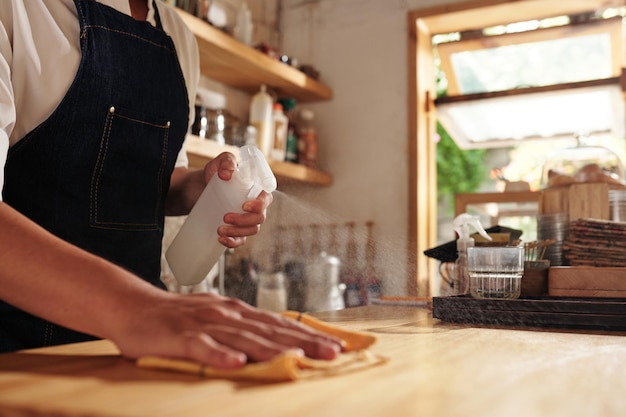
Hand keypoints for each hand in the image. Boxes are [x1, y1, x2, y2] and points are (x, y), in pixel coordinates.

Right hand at [114, 291, 343, 368]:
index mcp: (237, 312)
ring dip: (275, 350)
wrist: (134, 306)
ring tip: (302, 360)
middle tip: (333, 354)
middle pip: (270, 330)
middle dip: (304, 343)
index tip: (335, 345)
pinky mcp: (181, 336)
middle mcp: (226, 314)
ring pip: (245, 338)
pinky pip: (202, 348)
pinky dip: (219, 355)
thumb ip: (242, 329)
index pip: (278, 324)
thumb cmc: (178, 317)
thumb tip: (274, 341)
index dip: (307, 334)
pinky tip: (236, 364)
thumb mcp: (216, 319)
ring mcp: (205, 324)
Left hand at [204, 152, 273, 248]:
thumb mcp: (218, 163)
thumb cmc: (213, 174)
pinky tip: (222, 239)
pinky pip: (241, 240)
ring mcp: (246, 219)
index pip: (266, 199)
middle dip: (244, 221)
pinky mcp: (236, 229)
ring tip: (219, 229)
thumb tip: (227, 174)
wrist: (196, 188)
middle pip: (260, 218)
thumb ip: (226, 161)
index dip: (259, 205)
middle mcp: (255, 206)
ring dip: (237, 232)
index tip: (244, 206)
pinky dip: (233, 242)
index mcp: (256, 189)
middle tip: (225, 217)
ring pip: (251, 230)